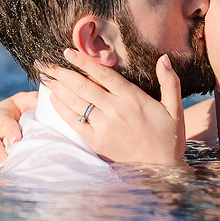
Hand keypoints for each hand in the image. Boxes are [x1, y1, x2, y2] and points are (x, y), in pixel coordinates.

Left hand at [38, 49, 184, 165]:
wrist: (162, 168)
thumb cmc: (169, 137)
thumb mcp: (175, 108)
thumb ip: (170, 81)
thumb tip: (163, 58)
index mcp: (133, 98)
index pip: (103, 75)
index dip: (84, 62)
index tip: (68, 52)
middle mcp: (116, 110)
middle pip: (83, 86)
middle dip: (62, 72)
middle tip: (45, 62)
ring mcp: (104, 126)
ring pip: (76, 102)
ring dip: (58, 87)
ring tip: (44, 76)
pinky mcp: (97, 141)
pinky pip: (75, 122)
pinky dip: (62, 109)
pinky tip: (53, 99)